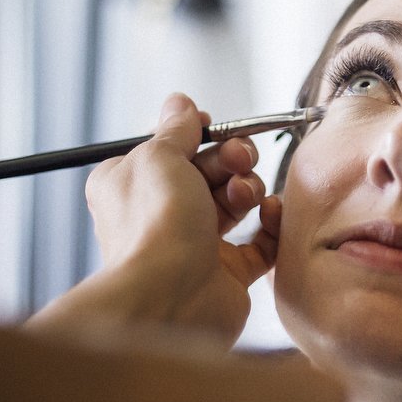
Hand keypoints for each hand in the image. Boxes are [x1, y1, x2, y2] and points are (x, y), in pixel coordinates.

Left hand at [28, 93, 282, 345]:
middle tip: (237, 159)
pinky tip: (268, 214)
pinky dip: (270, 222)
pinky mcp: (228, 272)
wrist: (170, 298)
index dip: (199, 135)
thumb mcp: (160, 156)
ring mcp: (196, 243)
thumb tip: (180, 103)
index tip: (213, 129)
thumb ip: (177, 128)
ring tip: (244, 196)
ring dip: (247, 188)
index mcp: (132, 185)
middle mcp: (161, 214)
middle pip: (210, 169)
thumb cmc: (155, 227)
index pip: (173, 148)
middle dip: (230, 158)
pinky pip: (261, 238)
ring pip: (236, 199)